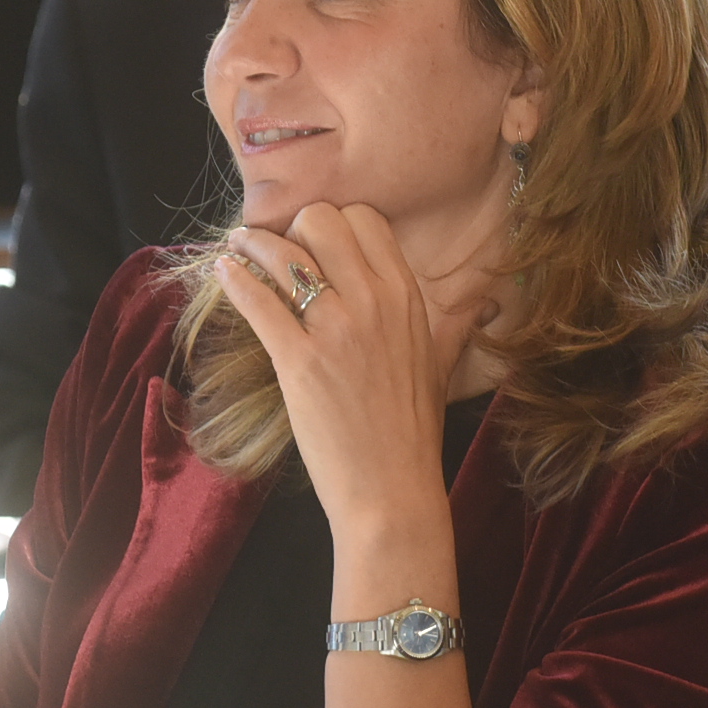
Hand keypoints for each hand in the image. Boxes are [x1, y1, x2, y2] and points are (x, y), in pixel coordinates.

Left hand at [217, 204, 483, 542]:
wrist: (392, 488)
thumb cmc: (414, 430)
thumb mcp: (442, 366)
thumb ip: (456, 325)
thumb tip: (483, 302)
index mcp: (406, 296)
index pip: (364, 219)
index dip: (335, 224)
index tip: (316, 243)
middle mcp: (373, 302)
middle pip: (320, 221)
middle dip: (293, 229)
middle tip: (280, 252)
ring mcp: (335, 330)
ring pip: (284, 253)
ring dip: (253, 244)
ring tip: (238, 249)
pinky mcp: (299, 360)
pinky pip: (258, 300)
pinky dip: (235, 281)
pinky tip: (223, 273)